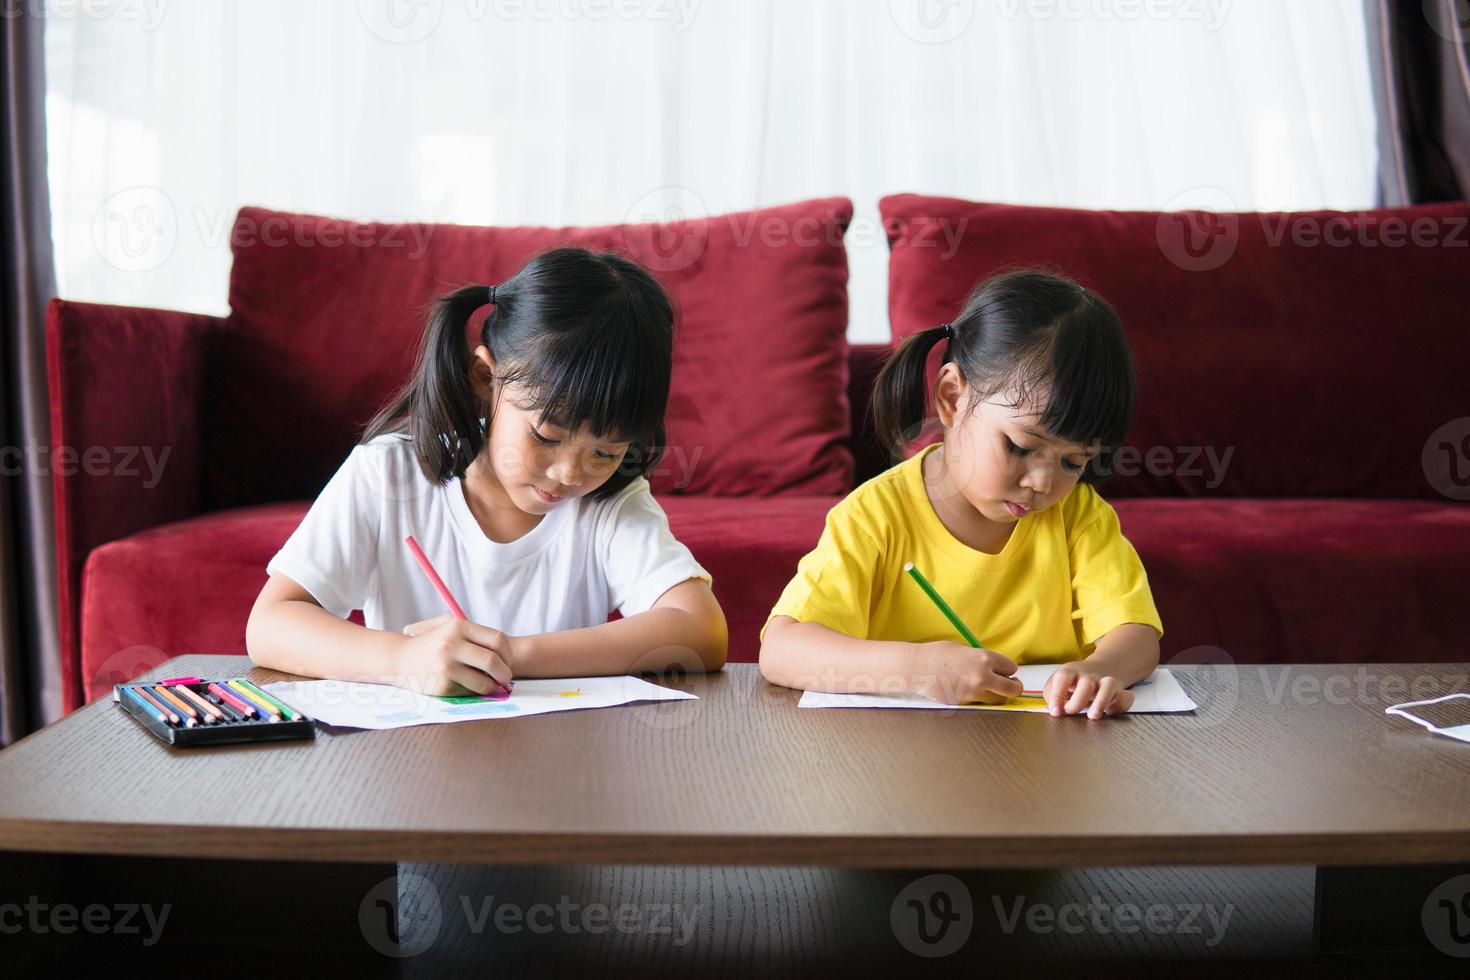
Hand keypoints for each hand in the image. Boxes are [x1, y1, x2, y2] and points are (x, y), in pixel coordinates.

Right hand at [393, 614, 515, 696]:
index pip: (497, 640)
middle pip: (493, 661)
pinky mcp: (441, 685)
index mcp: (458, 627)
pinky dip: (473, 692)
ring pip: (483, 682)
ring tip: (490, 685)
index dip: (508, 654)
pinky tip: (469, 687)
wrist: (398, 658)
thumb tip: (505, 652)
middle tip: (506, 679)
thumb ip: (475, 634)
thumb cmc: (430, 643)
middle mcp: (452, 645)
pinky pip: (468, 692)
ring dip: (491, 687)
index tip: (508, 662)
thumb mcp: (448, 627)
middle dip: (505, 673)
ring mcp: (446, 666)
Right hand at [907, 641, 1024, 704]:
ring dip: (998, 695)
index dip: (1008, 669)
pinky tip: (967, 690)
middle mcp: (982, 677)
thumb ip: (982, 659)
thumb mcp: (964, 649)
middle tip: (1013, 685)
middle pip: (1012, 689)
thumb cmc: (937, 654)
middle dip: (1014, 687)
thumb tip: (994, 668)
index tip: (1005, 670)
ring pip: (998, 700)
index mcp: (984, 659)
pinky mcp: (963, 704)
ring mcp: (973, 693)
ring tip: (990, 689)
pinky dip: (978, 699)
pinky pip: (979, 704)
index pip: (1011, 667)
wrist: (916, 668)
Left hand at [1043, 661, 1134, 718]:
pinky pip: (1126, 697)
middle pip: (1086, 683)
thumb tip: (1056, 711)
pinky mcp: (1119, 692)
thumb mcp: (1056, 685)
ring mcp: (1105, 682)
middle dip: (1078, 702)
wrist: (1097, 669)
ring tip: (1093, 716)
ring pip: (1109, 685)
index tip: (1055, 712)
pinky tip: (1110, 713)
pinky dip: (1121, 705)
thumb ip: (1052, 697)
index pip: (1063, 677)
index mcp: (1070, 672)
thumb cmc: (1071, 683)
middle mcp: (1088, 676)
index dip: (1058, 695)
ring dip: (1101, 701)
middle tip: (1071, 713)